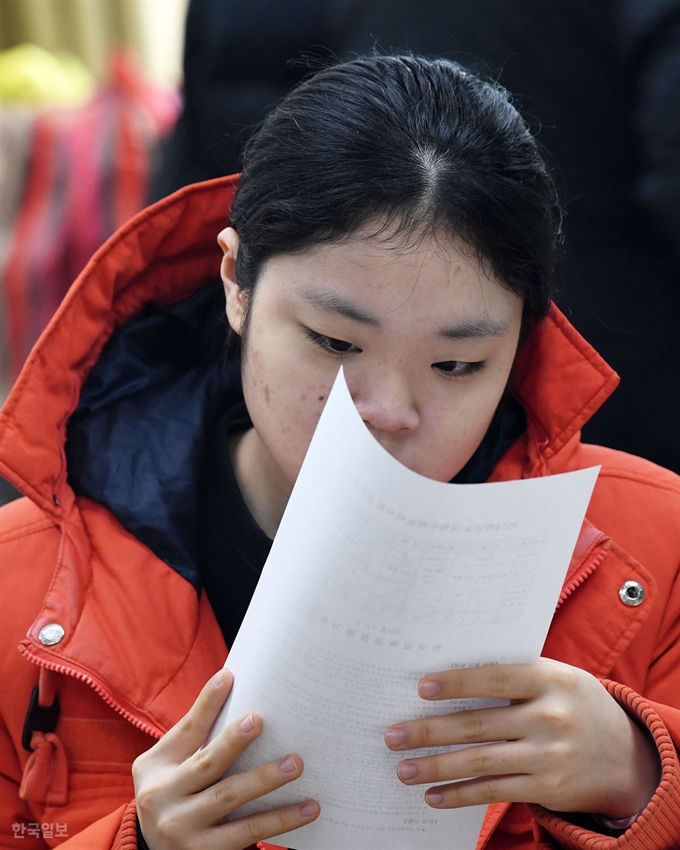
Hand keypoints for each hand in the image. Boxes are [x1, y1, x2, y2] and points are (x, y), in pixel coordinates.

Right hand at [133, 668, 319, 849]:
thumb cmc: (176, 793)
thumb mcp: (171, 764)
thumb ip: (198, 735)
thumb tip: (233, 683)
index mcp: (155, 766)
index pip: (187, 730)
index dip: (207, 704)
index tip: (229, 677)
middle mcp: (161, 797)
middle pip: (206, 764)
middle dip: (234, 741)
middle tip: (260, 720)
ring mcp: (181, 829)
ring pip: (229, 799)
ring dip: (265, 780)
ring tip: (296, 764)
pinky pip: (247, 834)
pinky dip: (280, 821)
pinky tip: (307, 808)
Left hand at [385, 658, 658, 817]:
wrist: (626, 756)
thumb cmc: (573, 704)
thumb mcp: (556, 678)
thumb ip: (514, 674)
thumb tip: (449, 673)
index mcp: (549, 679)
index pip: (494, 677)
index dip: (457, 682)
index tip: (421, 688)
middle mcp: (549, 717)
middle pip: (478, 724)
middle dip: (429, 731)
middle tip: (393, 735)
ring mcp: (548, 756)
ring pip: (480, 761)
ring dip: (436, 767)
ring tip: (404, 769)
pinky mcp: (546, 788)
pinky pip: (494, 791)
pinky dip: (460, 794)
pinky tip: (434, 795)